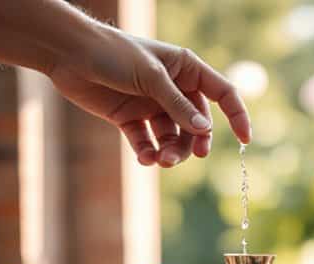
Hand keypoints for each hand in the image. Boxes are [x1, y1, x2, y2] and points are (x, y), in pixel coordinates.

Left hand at [48, 25, 250, 166]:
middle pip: (196, 124)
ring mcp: (151, 105)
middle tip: (189, 156)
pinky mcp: (130, 119)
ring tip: (160, 160)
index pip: (223, 94)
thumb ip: (178, 105)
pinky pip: (147, 142)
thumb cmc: (113, 54)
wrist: (68, 53)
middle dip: (193, 143)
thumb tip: (205, 130)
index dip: (237, 115)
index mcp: (185, 70)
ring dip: (170, 152)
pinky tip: (144, 158)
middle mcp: (172, 89)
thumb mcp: (151, 78)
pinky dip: (148, 153)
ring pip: (173, 137)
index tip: (245, 140)